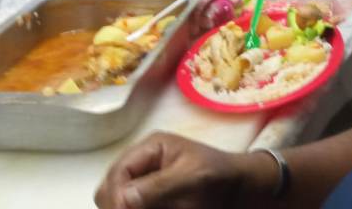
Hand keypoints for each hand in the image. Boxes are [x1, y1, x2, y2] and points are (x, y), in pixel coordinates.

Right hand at [94, 132, 274, 208]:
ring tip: (161, 208)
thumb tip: (122, 199)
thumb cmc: (220, 176)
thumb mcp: (192, 177)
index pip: (118, 172)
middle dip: (119, 205)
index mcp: (150, 148)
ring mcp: (144, 183)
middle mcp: (142, 164)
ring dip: (128, 207)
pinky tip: (162, 208)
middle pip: (110, 190)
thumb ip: (158, 186)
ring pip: (118, 203)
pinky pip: (132, 207)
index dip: (117, 195)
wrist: (241, 189)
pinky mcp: (150, 200)